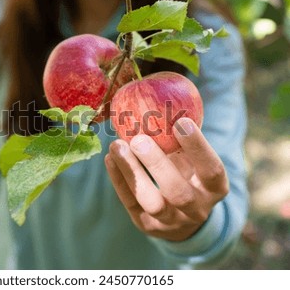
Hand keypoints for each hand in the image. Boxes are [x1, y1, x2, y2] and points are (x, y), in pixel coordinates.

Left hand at [105, 117, 228, 241]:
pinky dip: (119, 180)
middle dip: (157, 164)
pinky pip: (130, 204)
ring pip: (152, 203)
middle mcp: (196, 209)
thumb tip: (162, 99)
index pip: (211, 170)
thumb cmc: (189, 175)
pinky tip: (110, 158)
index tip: (181, 122)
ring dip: (132, 172)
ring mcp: (170, 221)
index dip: (198, 148)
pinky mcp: (146, 225)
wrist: (184, 219)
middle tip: (139, 138)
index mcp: (215, 189)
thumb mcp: (195, 160)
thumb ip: (183, 139)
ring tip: (117, 146)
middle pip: (178, 192)